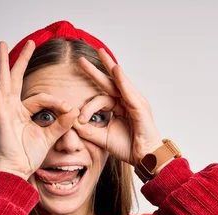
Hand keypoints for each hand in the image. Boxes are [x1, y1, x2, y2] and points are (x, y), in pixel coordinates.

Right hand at [0, 41, 79, 179]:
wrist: (17, 169)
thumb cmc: (29, 155)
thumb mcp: (49, 136)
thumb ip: (61, 123)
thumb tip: (74, 110)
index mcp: (23, 112)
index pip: (42, 98)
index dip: (57, 102)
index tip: (69, 109)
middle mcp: (12, 107)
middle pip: (18, 78)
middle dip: (23, 60)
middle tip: (31, 42)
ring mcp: (4, 109)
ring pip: (5, 80)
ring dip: (4, 61)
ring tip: (1, 43)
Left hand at [73, 48, 163, 165]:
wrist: (145, 158)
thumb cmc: (129, 148)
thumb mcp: (103, 138)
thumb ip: (88, 130)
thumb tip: (72, 122)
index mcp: (120, 107)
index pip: (102, 97)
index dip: (88, 106)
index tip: (80, 117)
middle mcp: (128, 102)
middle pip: (110, 83)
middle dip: (96, 70)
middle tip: (81, 58)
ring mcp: (136, 103)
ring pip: (119, 83)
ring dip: (110, 67)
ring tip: (101, 54)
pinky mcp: (140, 108)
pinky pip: (129, 92)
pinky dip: (122, 80)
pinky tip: (115, 69)